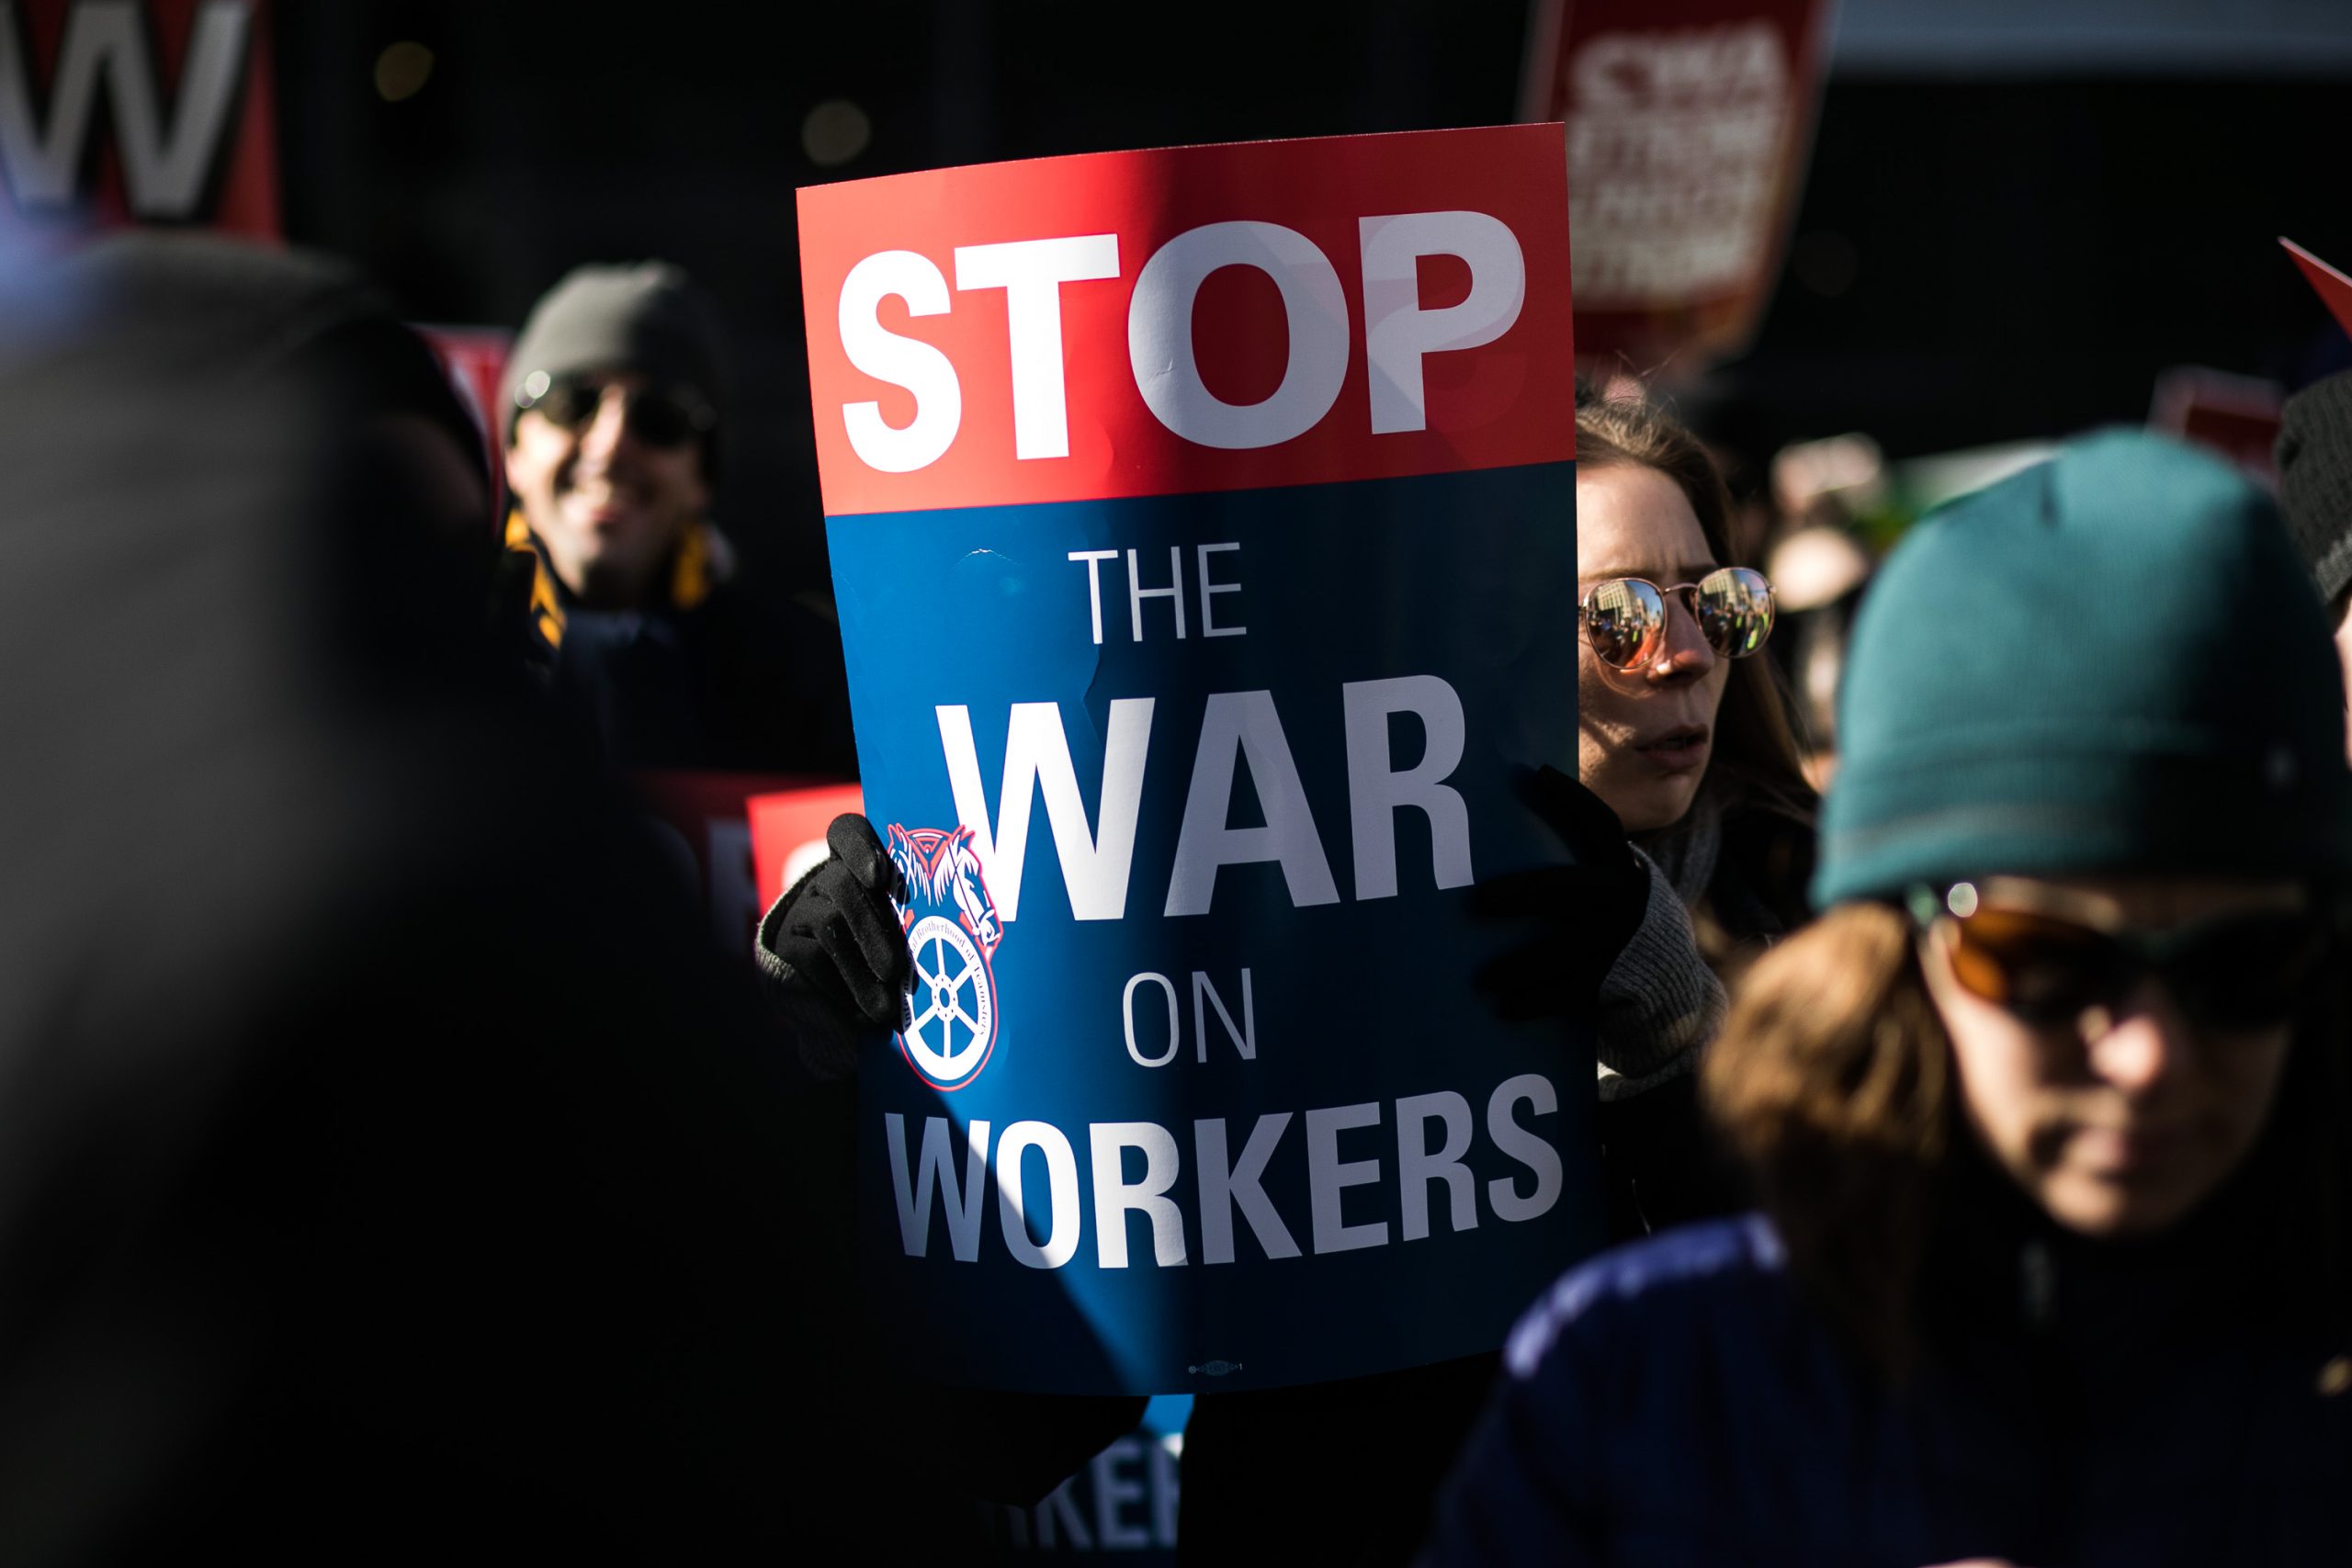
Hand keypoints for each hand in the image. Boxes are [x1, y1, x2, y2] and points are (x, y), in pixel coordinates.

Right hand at [754, 814, 910, 1079]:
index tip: (878, 876)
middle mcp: (825, 882)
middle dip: (872, 927)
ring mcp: (801, 912)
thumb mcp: (902, 940)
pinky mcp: (783, 946)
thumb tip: (929, 938)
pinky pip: (812, 960)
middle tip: (894, 971)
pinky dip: (841, 989)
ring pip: (830, 924)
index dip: (860, 847)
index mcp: (859, 867)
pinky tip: (858, 1015)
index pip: (847, 833)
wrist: (840, 1009)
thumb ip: (907, 923)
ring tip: (884, 1009)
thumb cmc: (888, 965)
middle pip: (841, 882)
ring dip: (861, 970)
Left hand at [1468, 766, 1650, 1026]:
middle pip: (1571, 889)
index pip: (1600, 825)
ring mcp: (1625, 941)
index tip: (1535, 775)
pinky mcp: (1622, 981)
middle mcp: (1627, 899)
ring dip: (1522, 966)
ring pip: (1567, 951)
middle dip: (1524, 893)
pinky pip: (1573, 992)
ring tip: (1481, 980)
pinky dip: (1537, 1001)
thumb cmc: (1612, 925)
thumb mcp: (1605, 887)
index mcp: (1621, 869)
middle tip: (1477, 900)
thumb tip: (1504, 831)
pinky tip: (1503, 1009)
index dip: (1572, 799)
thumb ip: (1573, 868)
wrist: (1669, 984)